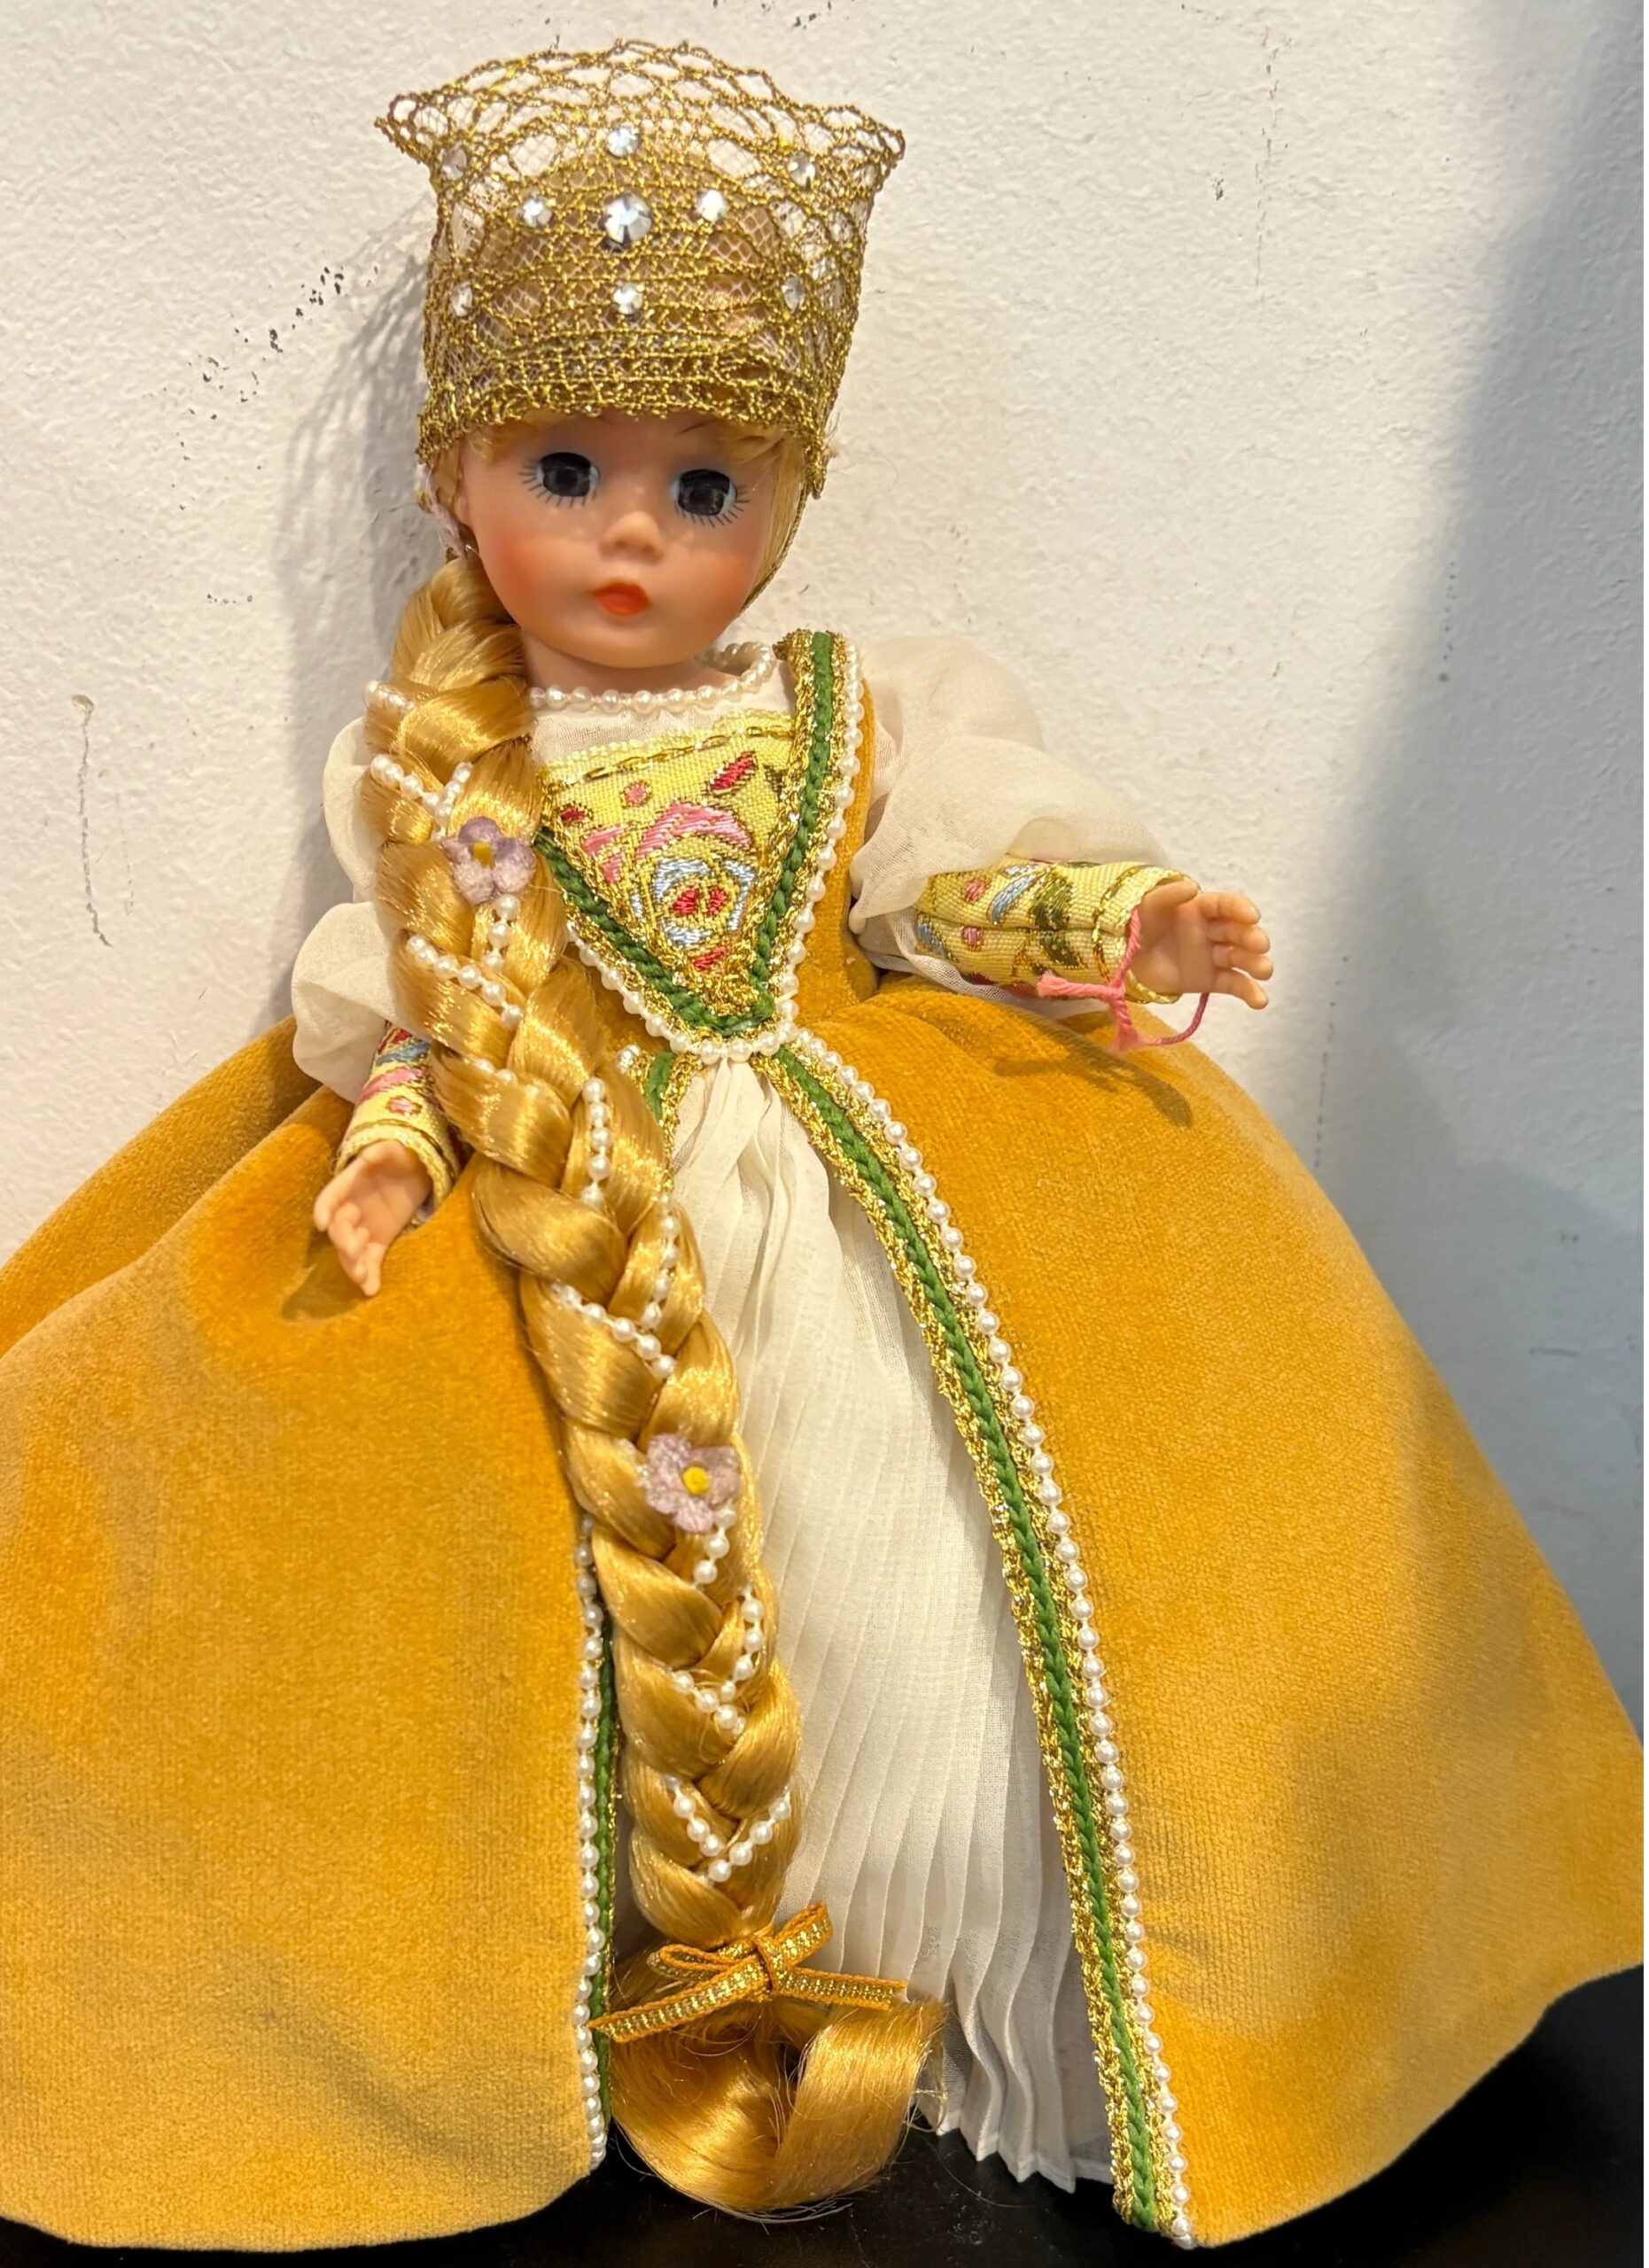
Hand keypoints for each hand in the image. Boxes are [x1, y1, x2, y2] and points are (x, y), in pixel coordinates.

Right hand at [312, 1140, 432, 1296]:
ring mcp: (363, 1228)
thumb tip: (369, 1157)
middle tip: (354, 1251)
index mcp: (349, 1185)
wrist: (417, 1170)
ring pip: (351, 1251)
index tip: (321, 1223)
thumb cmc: (400, 1156)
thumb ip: (381, 1151)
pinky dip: (370, 1276)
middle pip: (339, 1230)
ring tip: (362, 1277)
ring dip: (353, 1265)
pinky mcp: (379, 1241)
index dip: (324, 1209)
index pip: (330, 1198)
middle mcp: (350, 1209)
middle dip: (343, 1242)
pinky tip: (371, 1289)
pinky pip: (371, 1260)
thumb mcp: (394, 1149)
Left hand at [1131, 880, 1271, 1006]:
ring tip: (1265, 971)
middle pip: (1238, 932)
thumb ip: (1168, 895)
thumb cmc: (1139, 925)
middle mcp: (1213, 930)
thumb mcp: (1148, 905)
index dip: (1240, 908)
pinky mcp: (1211, 980)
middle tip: (1261, 945)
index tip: (1253, 916)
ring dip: (1256, 963)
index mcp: (1201, 908)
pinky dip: (1249, 992)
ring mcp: (1214, 956)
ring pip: (1240, 958)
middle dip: (1251, 937)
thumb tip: (1193, 887)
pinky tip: (1260, 1001)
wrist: (1124, 959)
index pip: (1226, 905)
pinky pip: (1233, 984)